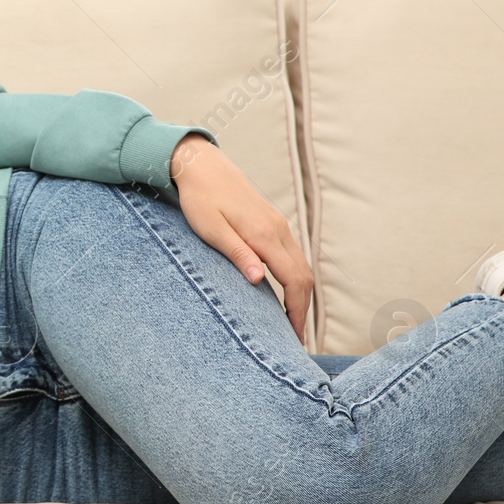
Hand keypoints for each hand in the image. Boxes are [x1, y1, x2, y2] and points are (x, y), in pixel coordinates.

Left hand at [168, 133, 313, 342]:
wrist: (201, 165)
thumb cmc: (200, 198)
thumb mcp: (211, 230)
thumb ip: (237, 254)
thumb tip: (259, 280)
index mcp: (264, 235)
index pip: (293, 281)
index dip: (297, 312)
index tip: (294, 337)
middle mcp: (278, 230)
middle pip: (304, 276)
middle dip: (303, 309)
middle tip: (295, 338)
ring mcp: (278, 225)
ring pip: (301, 266)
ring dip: (301, 295)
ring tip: (291, 321)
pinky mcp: (272, 222)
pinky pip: (292, 256)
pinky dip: (295, 278)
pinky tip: (284, 292)